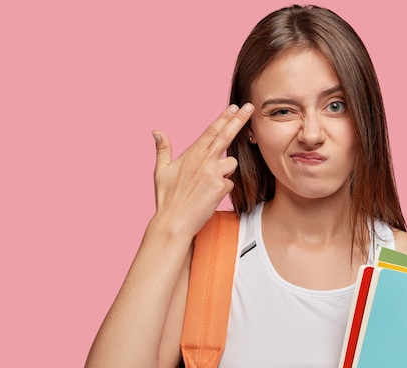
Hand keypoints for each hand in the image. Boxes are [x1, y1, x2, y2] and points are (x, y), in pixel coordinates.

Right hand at [151, 103, 252, 234]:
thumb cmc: (167, 199)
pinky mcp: (221, 186)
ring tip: (208, 184)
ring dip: (225, 170)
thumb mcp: (161, 171)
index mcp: (191, 154)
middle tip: (250, 107)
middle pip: (225, 135)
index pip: (211, 131)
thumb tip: (156, 131)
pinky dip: (223, 188)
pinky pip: (230, 183)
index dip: (223, 118)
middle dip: (239, 119)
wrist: (174, 222)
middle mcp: (203, 160)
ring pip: (231, 163)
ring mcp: (213, 172)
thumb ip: (162, 150)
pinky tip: (210, 197)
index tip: (233, 107)